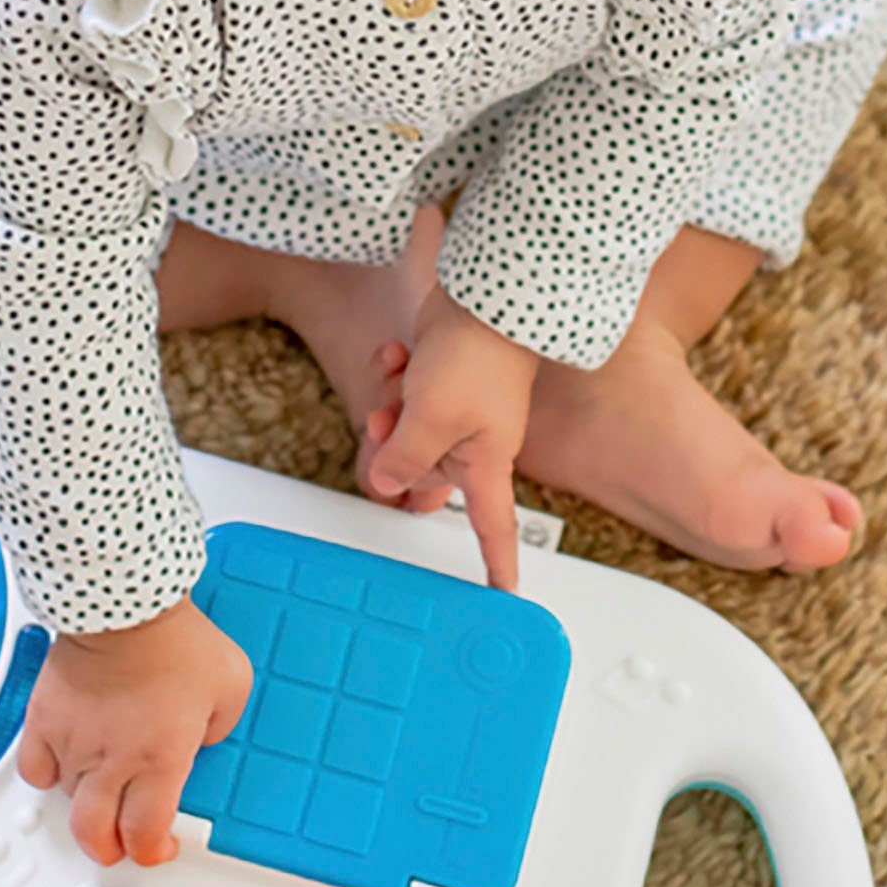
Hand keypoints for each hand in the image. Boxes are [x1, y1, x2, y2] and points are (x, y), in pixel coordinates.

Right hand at [16, 594, 253, 866]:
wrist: (125, 604)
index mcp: (160, 760)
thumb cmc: (177, 639)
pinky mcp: (45, 720)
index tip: (158, 847)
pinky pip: (35, 768)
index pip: (145, 834)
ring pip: (69, 800)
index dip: (150, 852)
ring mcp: (74, 743)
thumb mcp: (231, 687)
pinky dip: (47, 775)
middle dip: (108, 849)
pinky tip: (63, 765)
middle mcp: (112, 761)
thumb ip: (220, 726)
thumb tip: (202, 738)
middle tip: (118, 844)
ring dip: (86, 804)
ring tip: (101, 791)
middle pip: (95, 834)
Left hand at [361, 286, 537, 589]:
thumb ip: (403, 460)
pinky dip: (397, 374)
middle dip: (394, 451)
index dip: (498, 564)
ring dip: (391, 406)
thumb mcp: (430, 420)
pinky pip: (407, 391)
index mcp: (486, 461)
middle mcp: (474, 439)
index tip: (501, 594)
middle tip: (386, 425)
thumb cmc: (475, 355)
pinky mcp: (442, 375)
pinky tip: (401, 355)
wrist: (485, 292)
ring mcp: (458, 406)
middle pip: (422, 475)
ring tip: (398, 384)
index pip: (495, 527)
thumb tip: (385, 484)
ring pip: (406, 431)